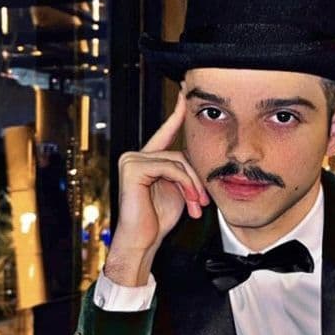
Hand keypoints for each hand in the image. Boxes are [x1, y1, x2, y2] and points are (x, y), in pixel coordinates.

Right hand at [104, 91, 209, 284]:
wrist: (143, 242)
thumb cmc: (159, 220)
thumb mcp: (179, 190)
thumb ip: (185, 171)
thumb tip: (199, 159)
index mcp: (146, 159)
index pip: (166, 132)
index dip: (178, 113)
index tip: (186, 93)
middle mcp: (135, 156)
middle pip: (179, 154)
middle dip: (196, 179)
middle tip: (202, 202)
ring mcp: (131, 160)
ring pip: (178, 161)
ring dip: (193, 185)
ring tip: (197, 207)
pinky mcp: (132, 168)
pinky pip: (170, 168)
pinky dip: (185, 184)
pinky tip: (189, 202)